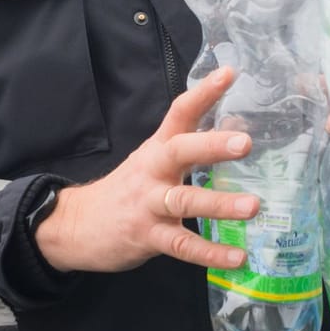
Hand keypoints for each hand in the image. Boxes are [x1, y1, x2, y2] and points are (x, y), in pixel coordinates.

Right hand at [34, 67, 257, 273]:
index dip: (203, 92)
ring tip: (253, 206)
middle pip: (179, 151)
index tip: (230, 73)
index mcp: (157, 148)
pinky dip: (210, 254)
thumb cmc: (127, 190)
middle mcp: (153, 171)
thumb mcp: (153, 160)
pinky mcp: (148, 237)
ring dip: (218, 204)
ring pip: (184, 201)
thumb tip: (239, 128)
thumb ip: (190, 146)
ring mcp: (148, 205)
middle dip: (211, 145)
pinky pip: (181, 246)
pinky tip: (237, 257)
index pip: (179, 113)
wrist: (76, 225)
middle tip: (245, 142)